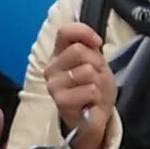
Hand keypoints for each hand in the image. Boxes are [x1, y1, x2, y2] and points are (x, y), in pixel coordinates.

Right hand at [44, 20, 114, 148]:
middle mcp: (51, 67)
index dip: (84, 33)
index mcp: (59, 53)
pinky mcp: (59, 101)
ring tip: (93, 91)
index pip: (65, 31)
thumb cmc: (93, 86)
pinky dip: (97, 97)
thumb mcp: (96, 61)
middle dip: (96, 63)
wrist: (93, 116)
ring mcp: (53, 84)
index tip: (97, 44)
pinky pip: (89, 90)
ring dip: (98, 82)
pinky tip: (90, 103)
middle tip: (96, 76)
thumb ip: (91, 47)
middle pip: (78, 50)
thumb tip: (94, 40)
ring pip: (86, 71)